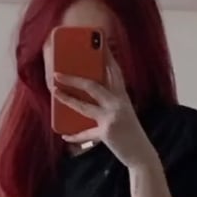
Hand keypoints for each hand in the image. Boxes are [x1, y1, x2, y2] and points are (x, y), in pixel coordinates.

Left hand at [53, 53, 157, 169]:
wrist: (142, 154)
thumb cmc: (130, 133)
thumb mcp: (122, 114)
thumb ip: (107, 105)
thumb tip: (82, 99)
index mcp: (123, 96)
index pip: (114, 71)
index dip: (107, 56)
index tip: (99, 42)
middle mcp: (119, 103)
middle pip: (93, 85)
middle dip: (74, 78)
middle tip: (57, 72)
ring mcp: (113, 117)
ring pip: (85, 105)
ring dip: (67, 98)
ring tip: (54, 91)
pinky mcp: (107, 132)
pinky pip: (86, 133)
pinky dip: (74, 135)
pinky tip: (64, 135)